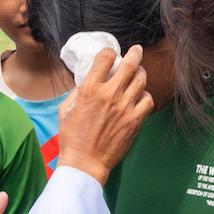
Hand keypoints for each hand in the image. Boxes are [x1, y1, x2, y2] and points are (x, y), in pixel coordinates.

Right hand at [58, 45, 153, 184]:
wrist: (85, 162)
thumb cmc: (72, 138)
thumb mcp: (65, 110)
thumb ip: (77, 91)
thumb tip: (87, 81)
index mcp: (90, 89)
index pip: (105, 57)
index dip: (110, 52)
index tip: (112, 55)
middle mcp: (109, 95)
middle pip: (129, 64)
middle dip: (135, 53)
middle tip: (137, 50)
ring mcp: (124, 108)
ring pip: (141, 80)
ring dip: (140, 73)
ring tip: (138, 73)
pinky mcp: (134, 121)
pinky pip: (148, 100)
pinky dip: (145, 95)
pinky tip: (140, 96)